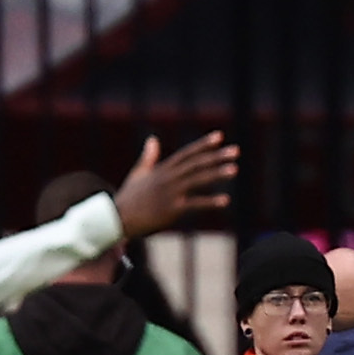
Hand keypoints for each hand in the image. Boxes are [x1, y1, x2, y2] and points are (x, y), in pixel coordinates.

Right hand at [111, 132, 238, 238]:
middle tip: (235, 151)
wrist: (118, 218)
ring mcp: (170, 192)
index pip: (187, 153)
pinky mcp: (172, 209)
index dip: (203, 144)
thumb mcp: (137, 174)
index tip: (219, 136)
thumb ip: (148, 157)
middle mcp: (168, 177)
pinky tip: (226, 201)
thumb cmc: (128, 197)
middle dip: (216, 156)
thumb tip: (153, 139)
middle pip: (196, 163)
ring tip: (234, 169)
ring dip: (217, 174)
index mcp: (162, 169)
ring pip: (198, 179)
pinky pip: (195, 204)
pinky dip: (210, 202)